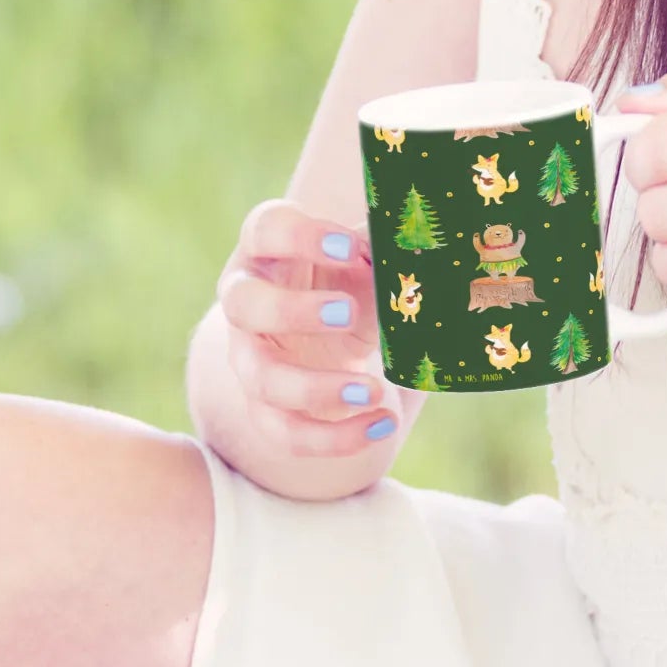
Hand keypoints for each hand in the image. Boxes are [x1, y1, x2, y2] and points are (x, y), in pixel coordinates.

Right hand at [216, 199, 397, 455]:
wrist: (338, 316)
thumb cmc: (352, 269)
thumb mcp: (369, 250)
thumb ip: (386, 240)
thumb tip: (423, 245)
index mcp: (267, 245)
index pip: (266, 229)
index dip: (301, 237)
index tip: (352, 248)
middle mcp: (245, 298)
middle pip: (243, 304)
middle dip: (293, 312)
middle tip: (347, 314)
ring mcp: (248, 355)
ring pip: (260, 379)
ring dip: (314, 390)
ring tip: (373, 391)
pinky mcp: (264, 404)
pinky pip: (283, 431)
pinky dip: (331, 437)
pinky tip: (382, 424)